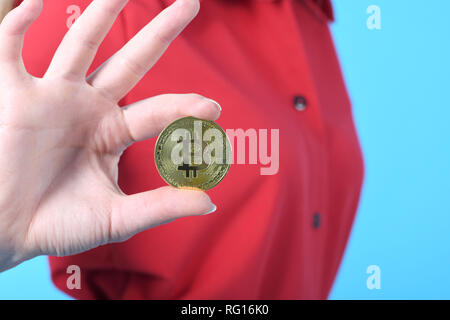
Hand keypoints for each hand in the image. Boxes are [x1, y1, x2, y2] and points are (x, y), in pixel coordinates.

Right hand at [0, 0, 218, 271]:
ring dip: (101, 14)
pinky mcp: (15, 95)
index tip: (213, 109)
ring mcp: (53, 96)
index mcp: (112, 132)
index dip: (183, 108)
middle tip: (190, 3)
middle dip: (159, 34)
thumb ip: (161, 206)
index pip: (157, 111)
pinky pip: (12, 51)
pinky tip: (37, 5)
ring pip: (80, 45)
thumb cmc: (59, 223)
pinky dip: (18, 27)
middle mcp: (88, 106)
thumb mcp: (118, 217)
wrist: (7, 231)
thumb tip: (209, 201)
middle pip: (130, 61)